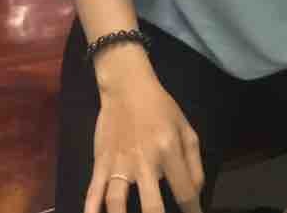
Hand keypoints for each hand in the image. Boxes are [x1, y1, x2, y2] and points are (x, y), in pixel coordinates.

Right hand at [86, 72, 204, 212]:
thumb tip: (195, 194)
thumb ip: (194, 163)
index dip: (193, 211)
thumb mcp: (185, 128)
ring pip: (117, 202)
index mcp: (169, 150)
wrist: (127, 86)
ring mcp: (119, 163)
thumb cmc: (160, 108)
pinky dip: (91, 209)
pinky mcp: (101, 162)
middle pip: (152, 206)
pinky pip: (93, 190)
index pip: (184, 191)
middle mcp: (144, 160)